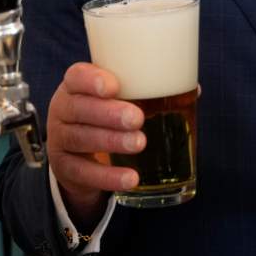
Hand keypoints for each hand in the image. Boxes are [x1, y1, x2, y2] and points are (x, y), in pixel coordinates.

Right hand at [46, 63, 144, 228]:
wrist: (79, 156)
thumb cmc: (104, 117)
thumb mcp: (117, 101)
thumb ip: (147, 92)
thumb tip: (195, 88)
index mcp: (76, 87)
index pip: (76, 77)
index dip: (91, 79)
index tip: (114, 85)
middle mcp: (63, 110)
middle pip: (78, 108)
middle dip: (107, 113)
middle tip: (137, 118)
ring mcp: (60, 139)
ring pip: (79, 139)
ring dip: (110, 141)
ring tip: (140, 143)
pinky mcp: (64, 168)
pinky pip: (83, 173)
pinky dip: (108, 177)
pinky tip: (131, 178)